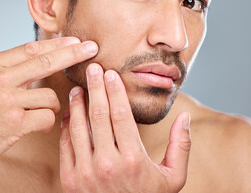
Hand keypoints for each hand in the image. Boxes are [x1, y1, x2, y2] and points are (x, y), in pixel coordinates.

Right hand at [0, 37, 97, 174]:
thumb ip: (9, 68)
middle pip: (46, 62)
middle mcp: (0, 79)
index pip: (32, 49)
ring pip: (50, 96)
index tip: (75, 41)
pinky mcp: (15, 123)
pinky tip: (41, 126)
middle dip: (74, 54)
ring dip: (54, 105)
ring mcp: (7, 101)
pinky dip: (49, 122)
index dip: (58, 44)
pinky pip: (48, 117)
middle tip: (92, 48)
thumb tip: (40, 57)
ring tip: (43, 112)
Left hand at [60, 63, 190, 192]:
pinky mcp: (70, 180)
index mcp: (133, 159)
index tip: (110, 73)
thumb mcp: (173, 177)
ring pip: (78, 127)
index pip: (120, 114)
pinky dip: (66, 126)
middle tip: (92, 69)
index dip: (114, 90)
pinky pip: (65, 145)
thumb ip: (182, 146)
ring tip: (78, 88)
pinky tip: (69, 113)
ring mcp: (85, 173)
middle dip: (95, 88)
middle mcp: (107, 164)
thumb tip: (184, 117)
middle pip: (99, 115)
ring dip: (77, 104)